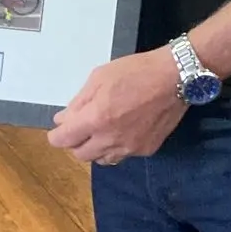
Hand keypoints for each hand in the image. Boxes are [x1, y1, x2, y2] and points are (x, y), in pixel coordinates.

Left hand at [47, 48, 186, 163]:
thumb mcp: (99, 77)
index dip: (56, 136)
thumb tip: (63, 120)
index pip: (64, 140)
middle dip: (75, 143)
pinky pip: (122, 156)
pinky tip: (120, 132)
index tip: (57, 130)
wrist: (174, 78)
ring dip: (94, 149)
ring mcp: (130, 148)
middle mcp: (110, 139)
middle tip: (79, 128)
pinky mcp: (146, 150)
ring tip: (100, 131)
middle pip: (80, 154)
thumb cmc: (135, 71)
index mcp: (96, 119)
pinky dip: (115, 148)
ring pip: (101, 160)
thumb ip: (79, 102)